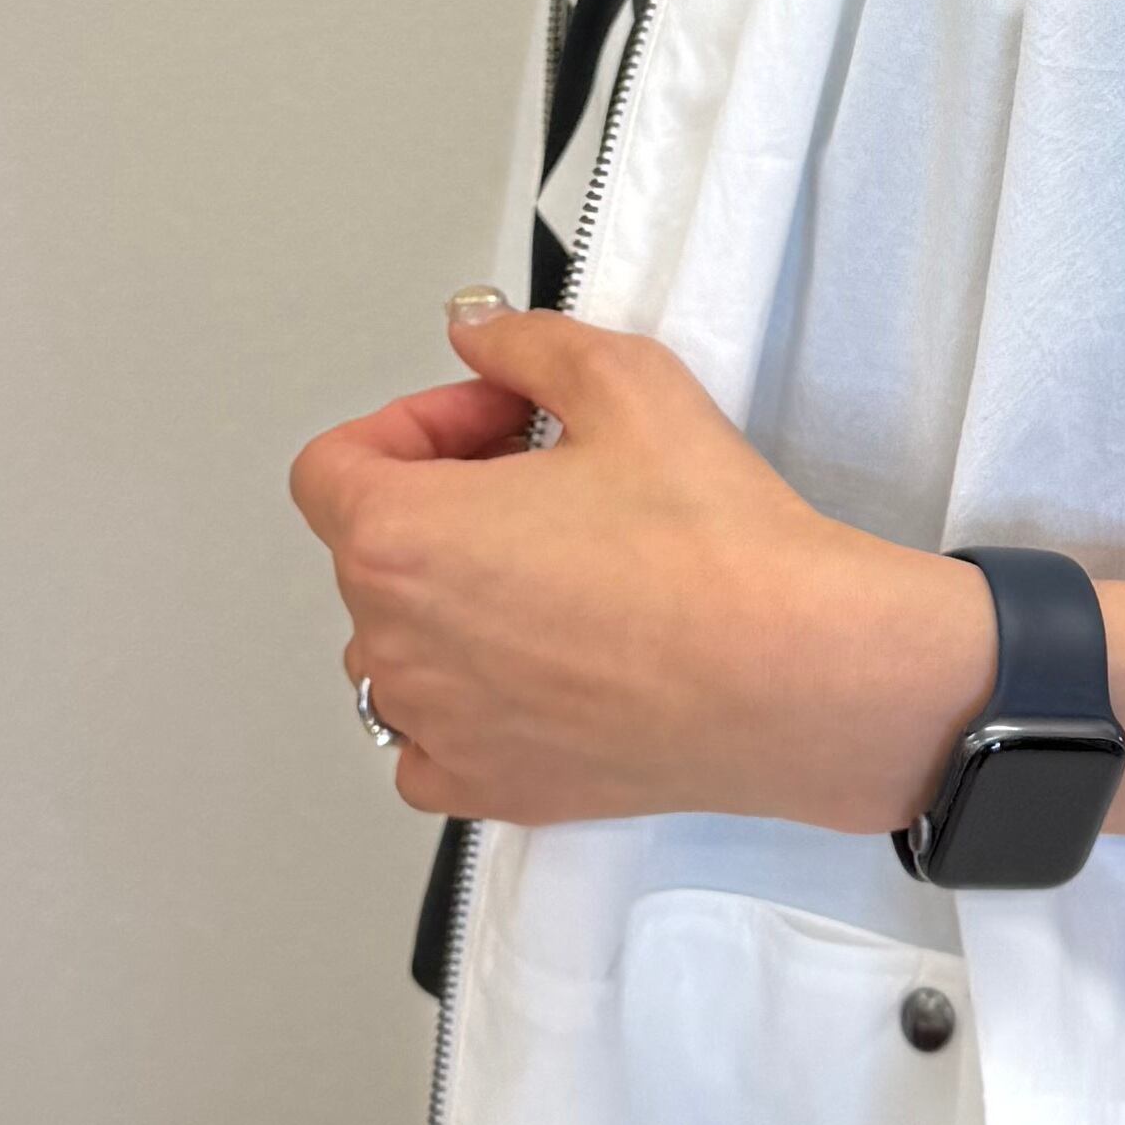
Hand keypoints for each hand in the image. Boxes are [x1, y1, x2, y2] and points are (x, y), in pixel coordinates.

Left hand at [285, 294, 992, 835]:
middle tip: (548, 485)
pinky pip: (427, 745)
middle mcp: (395, 643)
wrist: (791, 674)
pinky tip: (538, 669)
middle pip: (371, 552)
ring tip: (553, 578)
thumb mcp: (626, 381)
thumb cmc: (713, 547)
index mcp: (401, 537)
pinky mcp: (486, 787)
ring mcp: (435, 726)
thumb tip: (478, 337)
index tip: (493, 426)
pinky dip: (461, 707)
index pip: (333, 468)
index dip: (415, 426)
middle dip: (444, 504)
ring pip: (396, 648)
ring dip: (448, 603)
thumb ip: (523, 344)